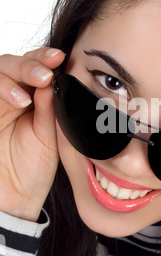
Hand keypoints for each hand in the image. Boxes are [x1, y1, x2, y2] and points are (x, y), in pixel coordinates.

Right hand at [0, 47, 64, 220]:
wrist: (16, 197)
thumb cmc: (33, 168)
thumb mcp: (49, 135)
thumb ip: (50, 108)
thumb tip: (55, 79)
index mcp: (32, 99)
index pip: (35, 68)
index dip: (45, 59)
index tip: (60, 57)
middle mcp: (11, 97)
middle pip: (12, 65)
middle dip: (29, 64)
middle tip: (45, 73)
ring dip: (15, 75)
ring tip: (33, 88)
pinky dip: (3, 91)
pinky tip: (18, 101)